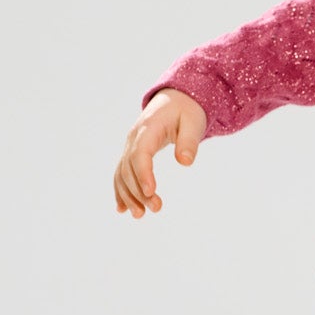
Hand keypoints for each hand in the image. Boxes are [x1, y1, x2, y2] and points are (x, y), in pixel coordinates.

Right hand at [115, 89, 206, 217]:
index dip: (143, 174)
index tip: (151, 193)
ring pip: (122, 173)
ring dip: (128, 195)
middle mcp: (134, 138)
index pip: (140, 153)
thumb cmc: (186, 111)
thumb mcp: (193, 123)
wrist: (175, 99)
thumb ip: (189, 142)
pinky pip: (122, 172)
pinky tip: (123, 209)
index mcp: (148, 128)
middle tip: (156, 208)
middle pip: (130, 167)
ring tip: (139, 215)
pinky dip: (121, 190)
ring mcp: (130, 145)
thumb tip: (185, 161)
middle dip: (139, 190)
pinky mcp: (132, 153)